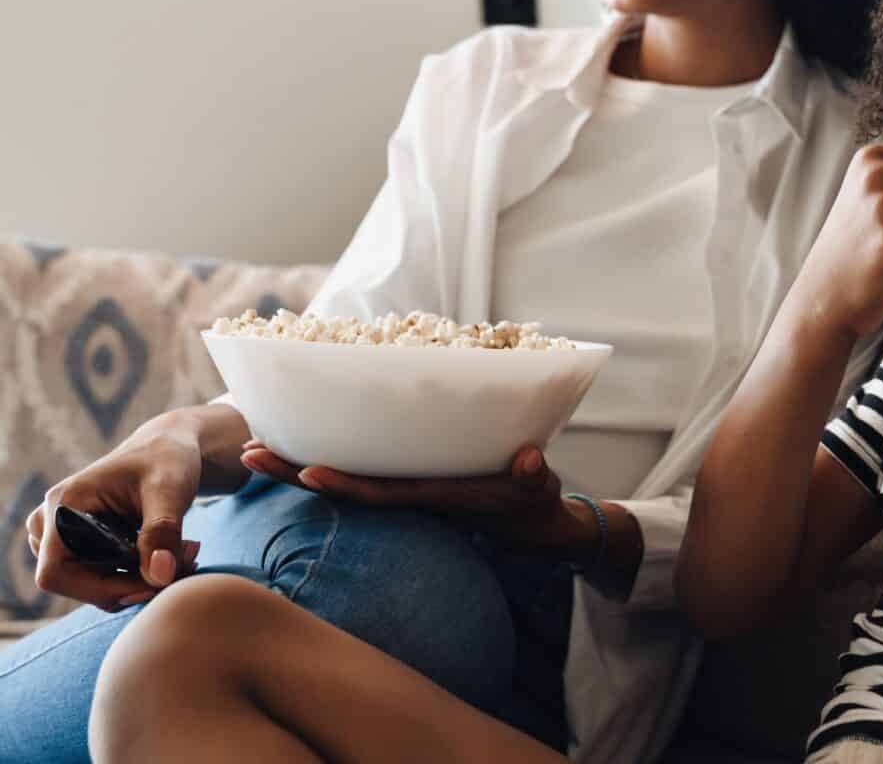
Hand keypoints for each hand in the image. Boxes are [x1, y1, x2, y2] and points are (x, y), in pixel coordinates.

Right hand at [27, 417, 203, 610]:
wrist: (167, 448)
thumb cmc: (166, 460)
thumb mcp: (170, 490)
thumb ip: (162, 532)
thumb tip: (160, 578)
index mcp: (62, 504)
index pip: (56, 573)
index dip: (100, 590)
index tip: (152, 585)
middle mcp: (51, 521)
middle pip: (74, 584)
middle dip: (130, 585)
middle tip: (186, 566)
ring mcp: (59, 535)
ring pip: (89, 585)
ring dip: (137, 582)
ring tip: (185, 555)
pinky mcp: (77, 545)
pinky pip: (99, 577)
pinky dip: (135, 576)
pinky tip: (171, 556)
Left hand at [240, 443, 574, 548]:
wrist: (532, 530)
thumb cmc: (535, 504)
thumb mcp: (539, 489)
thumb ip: (532, 475)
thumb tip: (527, 461)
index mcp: (435, 499)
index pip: (381, 494)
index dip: (345, 484)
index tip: (307, 471)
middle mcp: (410, 498)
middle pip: (344, 488)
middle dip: (294, 472)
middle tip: (246, 455)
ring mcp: (405, 494)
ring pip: (343, 482)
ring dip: (296, 468)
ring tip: (252, 451)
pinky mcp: (406, 487)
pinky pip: (358, 476)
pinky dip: (325, 463)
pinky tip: (296, 450)